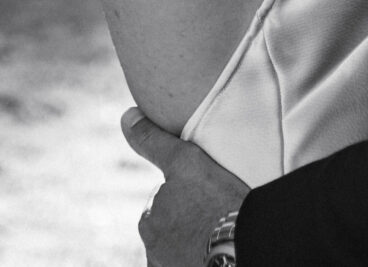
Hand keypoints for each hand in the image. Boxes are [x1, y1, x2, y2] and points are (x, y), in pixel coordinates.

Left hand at [124, 108, 246, 266]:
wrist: (241, 245)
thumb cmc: (214, 202)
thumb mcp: (184, 162)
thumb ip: (153, 141)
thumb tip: (126, 116)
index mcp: (150, 221)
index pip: (166, 203)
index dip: (189, 196)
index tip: (210, 195)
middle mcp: (155, 250)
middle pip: (173, 228)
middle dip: (189, 221)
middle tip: (218, 213)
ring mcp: (171, 265)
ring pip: (183, 247)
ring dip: (196, 239)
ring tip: (222, 231)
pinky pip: (190, 260)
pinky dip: (200, 255)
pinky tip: (216, 247)